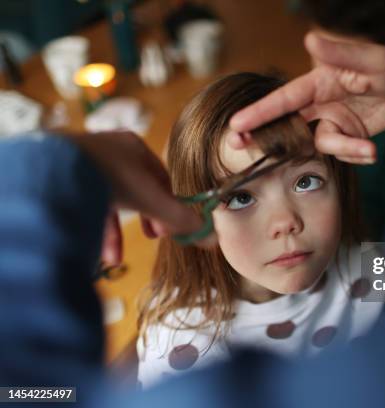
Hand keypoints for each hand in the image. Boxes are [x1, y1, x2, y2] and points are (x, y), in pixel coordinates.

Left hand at [66, 131, 213, 264]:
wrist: (53, 169)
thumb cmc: (111, 177)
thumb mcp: (152, 201)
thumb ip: (180, 219)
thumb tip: (212, 238)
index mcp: (135, 147)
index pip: (161, 178)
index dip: (169, 206)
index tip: (169, 229)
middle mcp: (110, 150)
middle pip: (136, 189)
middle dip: (144, 218)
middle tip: (151, 236)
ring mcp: (84, 161)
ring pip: (108, 198)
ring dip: (115, 230)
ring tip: (115, 256)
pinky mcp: (61, 176)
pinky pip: (83, 202)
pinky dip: (92, 225)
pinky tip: (95, 249)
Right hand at [229, 31, 384, 163]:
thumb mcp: (372, 59)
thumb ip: (341, 53)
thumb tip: (310, 38)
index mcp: (319, 82)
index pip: (284, 99)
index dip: (259, 112)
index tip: (236, 126)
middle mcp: (320, 104)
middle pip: (285, 124)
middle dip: (264, 137)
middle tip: (241, 149)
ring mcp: (333, 121)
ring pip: (321, 144)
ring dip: (343, 149)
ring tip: (370, 149)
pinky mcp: (347, 136)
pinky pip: (342, 153)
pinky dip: (355, 155)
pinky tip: (372, 150)